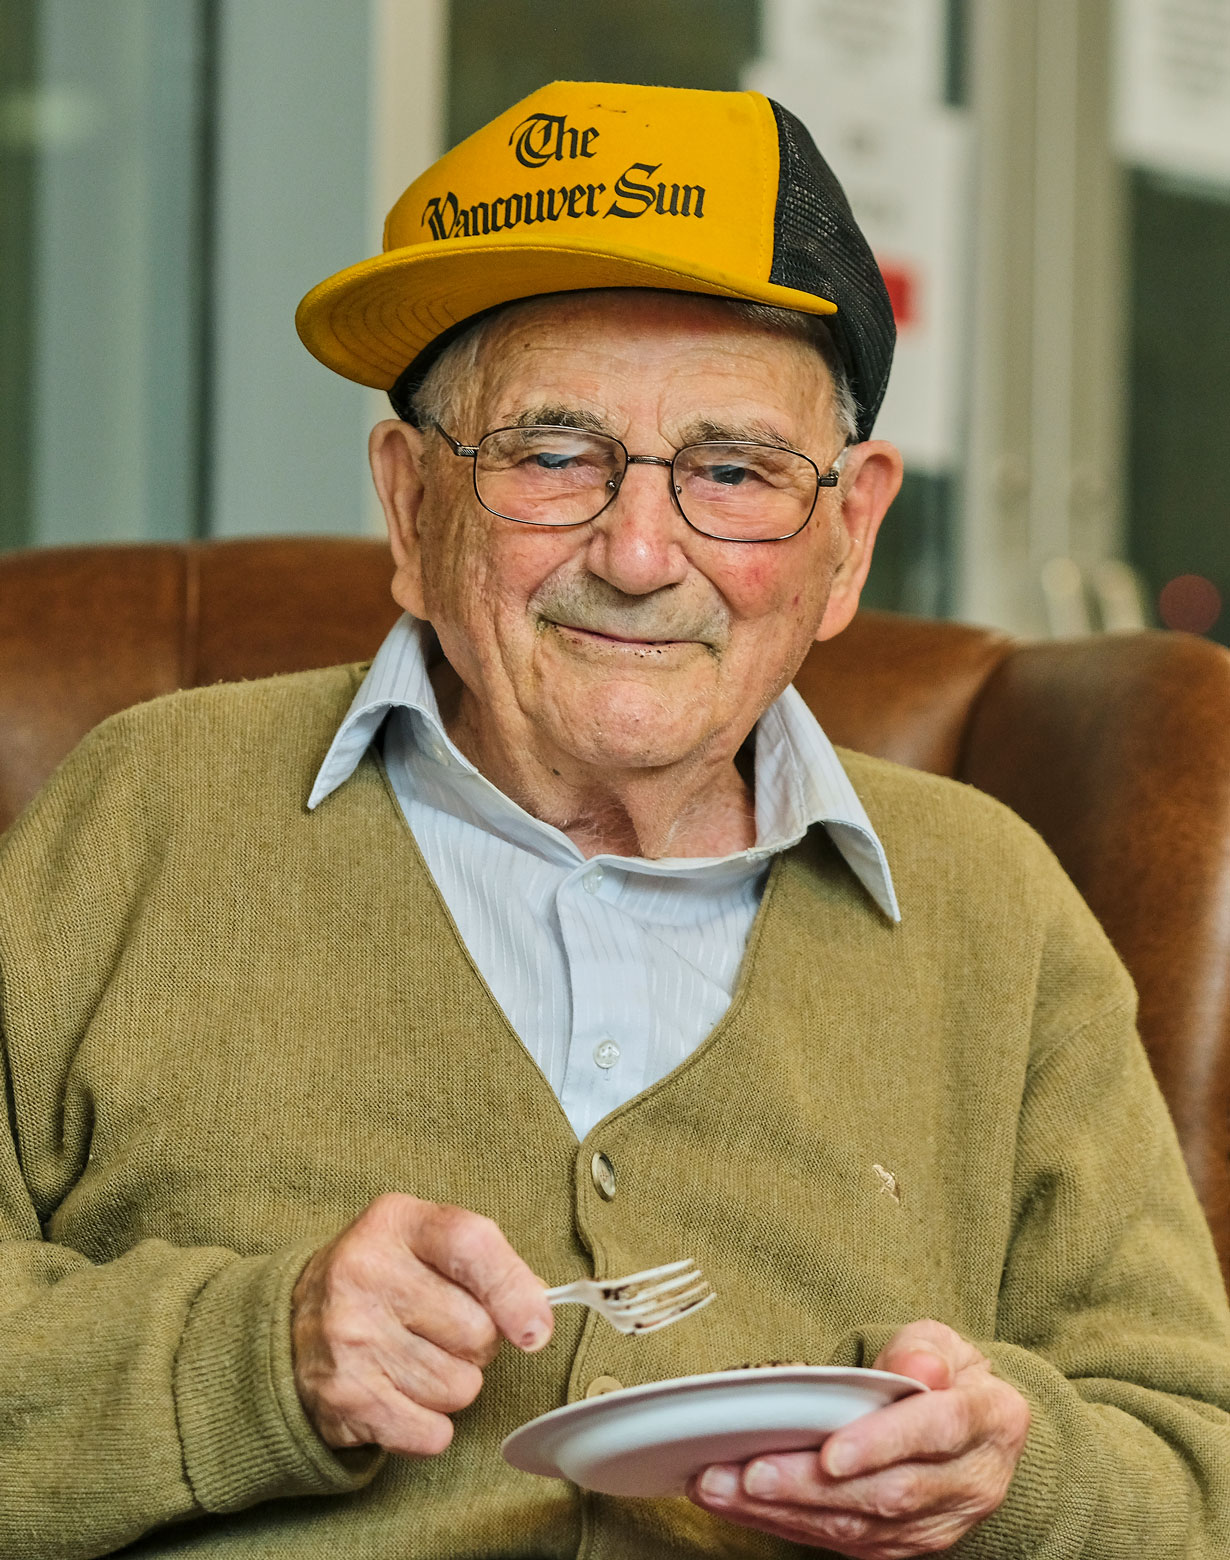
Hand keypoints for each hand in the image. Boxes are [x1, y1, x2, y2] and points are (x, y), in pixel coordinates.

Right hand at [291, 1193, 552, 1455]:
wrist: (289, 1329)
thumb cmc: (378, 1281)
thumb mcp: (422, 1242)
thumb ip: (484, 1262)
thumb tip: (536, 1315)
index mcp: (396, 1222)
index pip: (473, 1244)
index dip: (515, 1289)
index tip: (535, 1328)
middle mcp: (366, 1273)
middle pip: (478, 1332)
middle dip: (477, 1344)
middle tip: (440, 1332)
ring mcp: (351, 1337)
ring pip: (461, 1388)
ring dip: (452, 1385)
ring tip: (414, 1360)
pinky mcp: (344, 1398)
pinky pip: (432, 1433)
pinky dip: (428, 1427)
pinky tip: (400, 1395)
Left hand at [689, 1320, 1029, 1556]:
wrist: (974, 1423)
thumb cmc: (947, 1372)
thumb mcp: (945, 1341)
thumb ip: (925, 1349)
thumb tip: (914, 1367)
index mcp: (989, 1421)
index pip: (936, 1433)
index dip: (882, 1444)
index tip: (829, 1454)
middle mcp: (970, 1483)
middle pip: (886, 1493)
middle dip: (809, 1486)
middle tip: (747, 1472)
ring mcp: (938, 1522)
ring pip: (859, 1527)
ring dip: (784, 1511)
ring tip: (722, 1488)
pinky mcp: (905, 1545)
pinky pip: (844, 1543)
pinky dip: (786, 1525)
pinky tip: (741, 1505)